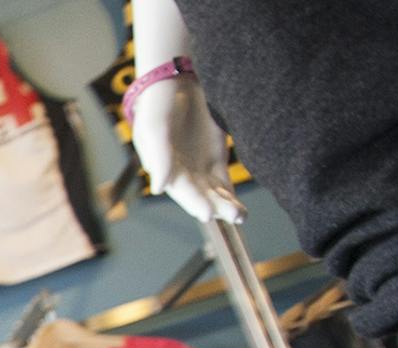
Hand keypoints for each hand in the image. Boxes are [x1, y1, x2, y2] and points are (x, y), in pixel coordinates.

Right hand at [133, 81, 243, 224]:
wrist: (177, 81)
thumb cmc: (160, 104)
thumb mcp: (155, 126)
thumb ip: (160, 156)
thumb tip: (160, 188)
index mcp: (165, 168)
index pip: (181, 190)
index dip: (193, 202)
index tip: (207, 213)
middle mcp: (181, 173)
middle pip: (200, 195)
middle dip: (216, 207)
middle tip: (234, 215)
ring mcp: (199, 167)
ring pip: (214, 193)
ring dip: (226, 206)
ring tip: (241, 215)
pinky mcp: (216, 158)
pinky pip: (224, 183)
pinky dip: (231, 196)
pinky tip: (240, 208)